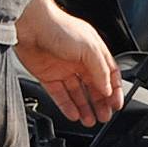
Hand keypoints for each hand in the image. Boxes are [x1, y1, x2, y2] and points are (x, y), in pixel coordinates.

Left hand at [16, 0, 122, 125]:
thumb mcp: (89, 48)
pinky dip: (67, 106)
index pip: (109, 75)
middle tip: (104, 117)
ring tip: (90, 121)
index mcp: (93, 52)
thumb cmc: (59, 27)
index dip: (114, 90)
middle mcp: (79, 61)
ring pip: (77, 93)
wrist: (31, 25)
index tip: (116, 105)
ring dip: (85, 107)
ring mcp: (63, 69)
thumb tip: (107, 89)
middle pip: (94, 86)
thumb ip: (100, 70)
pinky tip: (74, 114)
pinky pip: (60, 95)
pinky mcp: (48, 76)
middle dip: (100, 103)